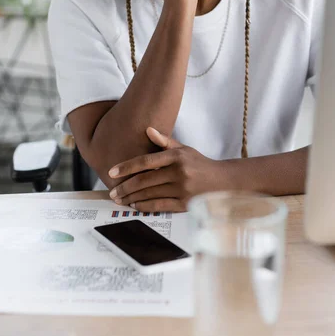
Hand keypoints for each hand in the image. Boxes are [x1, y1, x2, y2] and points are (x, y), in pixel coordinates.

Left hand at [107, 127, 225, 211]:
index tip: (112, 172)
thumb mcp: (184, 150)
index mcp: (176, 157)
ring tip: (120, 199)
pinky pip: (159, 206)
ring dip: (131, 198)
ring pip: (150, 194)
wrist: (222, 182)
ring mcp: (182, 189)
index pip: (146, 161)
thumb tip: (147, 129)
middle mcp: (179, 172)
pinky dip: (144, 206)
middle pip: (144, 180)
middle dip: (125, 187)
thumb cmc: (199, 164)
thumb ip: (164, 141)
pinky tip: (135, 205)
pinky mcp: (185, 204)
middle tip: (112, 191)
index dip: (127, 167)